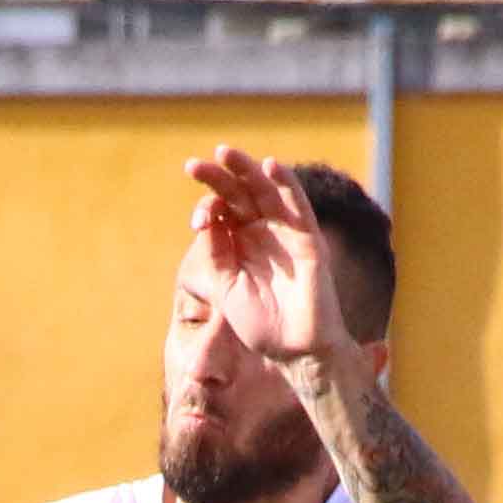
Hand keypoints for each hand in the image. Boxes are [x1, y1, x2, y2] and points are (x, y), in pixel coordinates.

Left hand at [185, 143, 346, 369]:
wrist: (294, 350)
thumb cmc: (261, 324)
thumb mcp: (226, 289)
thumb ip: (215, 257)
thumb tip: (206, 221)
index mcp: (240, 243)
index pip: (222, 211)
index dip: (207, 209)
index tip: (199, 222)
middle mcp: (261, 232)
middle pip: (239, 194)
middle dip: (218, 178)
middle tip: (195, 166)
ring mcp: (285, 232)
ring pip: (266, 191)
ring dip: (247, 170)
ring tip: (225, 153)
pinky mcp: (307, 238)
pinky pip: (297, 205)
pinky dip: (286, 183)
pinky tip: (270, 166)